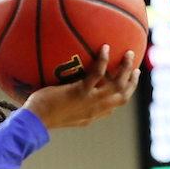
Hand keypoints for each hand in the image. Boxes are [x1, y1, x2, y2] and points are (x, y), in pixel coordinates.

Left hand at [23, 46, 139, 128]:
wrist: (34, 121)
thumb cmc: (39, 116)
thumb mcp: (58, 112)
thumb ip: (66, 103)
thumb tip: (61, 88)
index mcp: (91, 116)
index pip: (112, 108)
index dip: (121, 96)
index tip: (125, 86)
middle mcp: (95, 110)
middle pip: (123, 96)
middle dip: (132, 82)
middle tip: (135, 68)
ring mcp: (90, 101)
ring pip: (118, 84)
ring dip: (126, 68)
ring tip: (129, 53)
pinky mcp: (80, 92)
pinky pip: (97, 73)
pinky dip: (103, 60)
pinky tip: (104, 47)